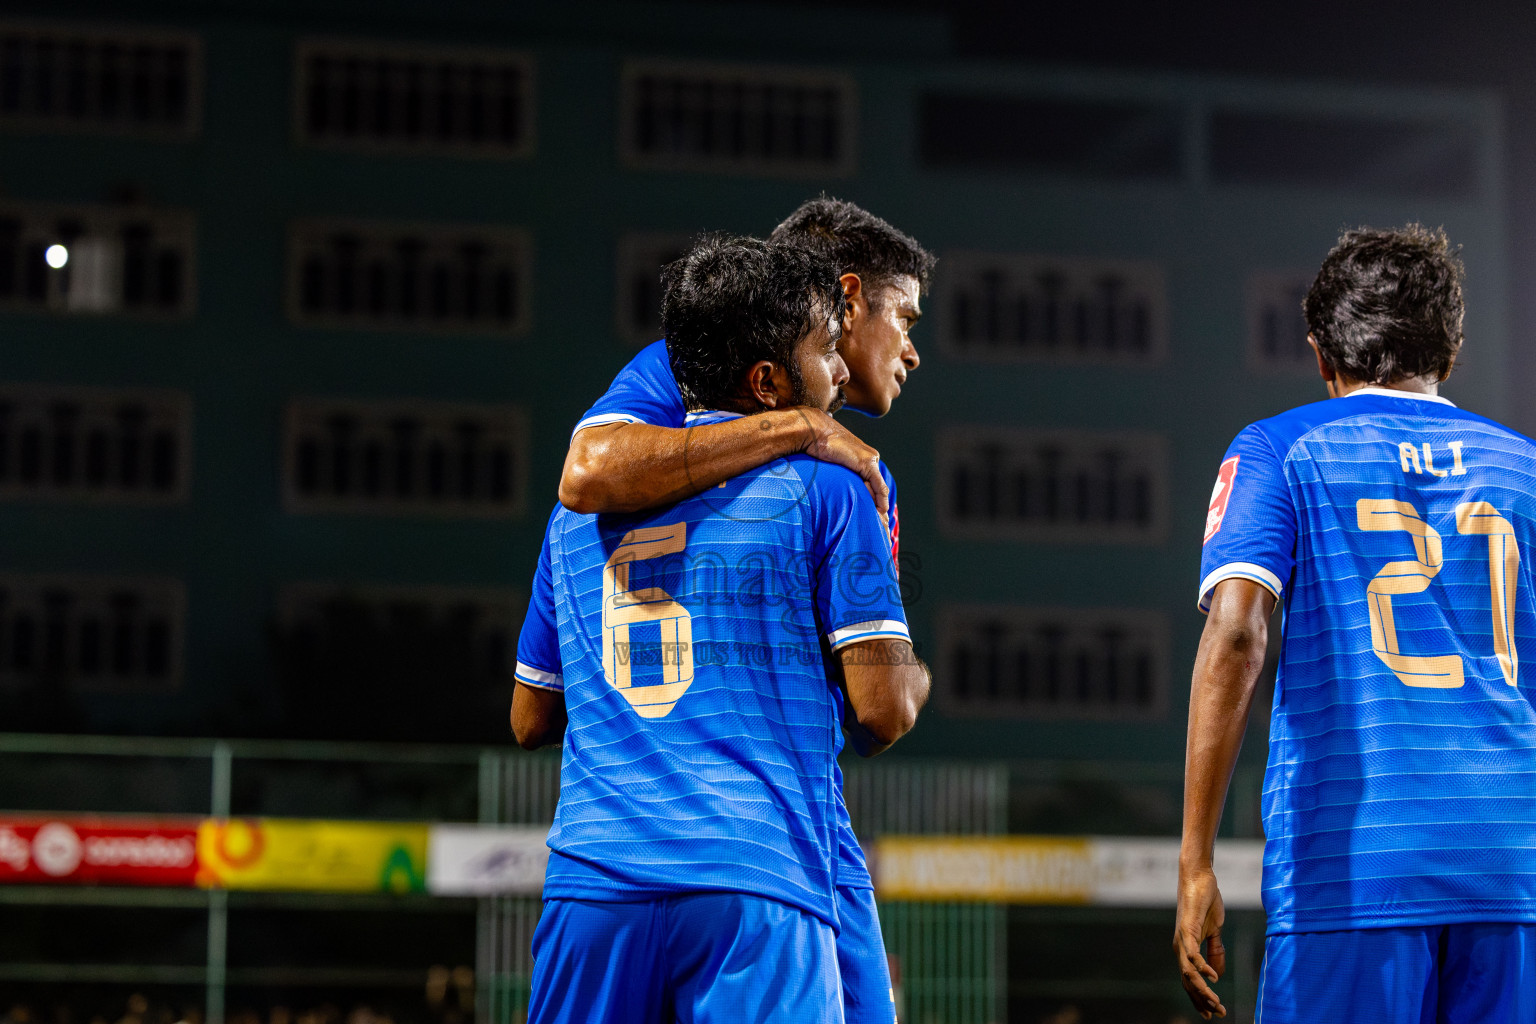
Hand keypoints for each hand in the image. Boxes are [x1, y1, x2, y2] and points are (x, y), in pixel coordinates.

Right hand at [793, 408, 888, 520]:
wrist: (814, 431)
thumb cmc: (815, 445)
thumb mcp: (829, 461)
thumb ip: (836, 471)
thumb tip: (828, 485)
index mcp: (861, 456)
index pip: (871, 481)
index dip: (872, 497)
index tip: (873, 512)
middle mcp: (869, 457)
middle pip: (876, 485)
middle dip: (878, 504)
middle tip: (880, 521)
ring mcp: (870, 459)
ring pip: (878, 487)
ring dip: (880, 505)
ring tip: (881, 520)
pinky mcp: (867, 463)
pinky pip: (878, 485)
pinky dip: (881, 499)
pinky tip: (882, 510)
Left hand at [1173, 865, 1226, 1018]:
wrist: (1200, 878)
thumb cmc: (1206, 902)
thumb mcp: (1214, 931)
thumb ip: (1215, 951)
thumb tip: (1217, 975)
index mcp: (1186, 949)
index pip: (1189, 980)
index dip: (1199, 997)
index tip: (1211, 1013)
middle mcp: (1180, 947)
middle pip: (1187, 981)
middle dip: (1202, 1000)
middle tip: (1217, 1014)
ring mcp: (1182, 939)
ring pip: (1188, 972)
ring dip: (1202, 989)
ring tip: (1215, 1002)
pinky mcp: (1186, 929)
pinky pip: (1191, 953)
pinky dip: (1201, 967)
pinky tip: (1212, 977)